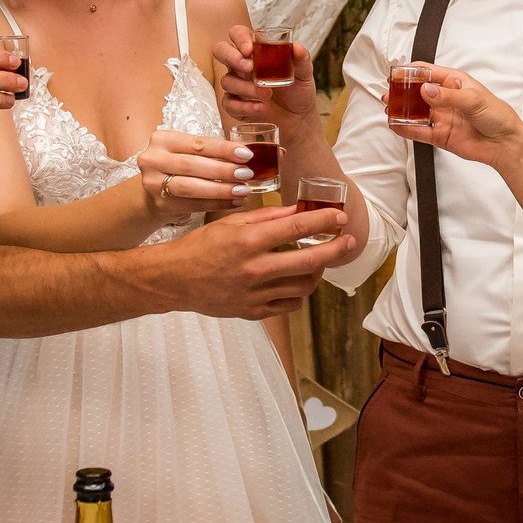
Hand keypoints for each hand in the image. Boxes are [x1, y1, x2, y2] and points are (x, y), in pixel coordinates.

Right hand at [135, 130, 252, 221]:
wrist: (150, 193)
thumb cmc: (175, 168)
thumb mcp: (186, 153)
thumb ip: (210, 153)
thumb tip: (244, 156)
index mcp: (162, 140)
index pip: (198, 144)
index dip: (224, 149)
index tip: (246, 154)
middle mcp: (153, 160)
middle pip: (193, 165)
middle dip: (223, 170)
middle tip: (246, 174)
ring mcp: (153, 184)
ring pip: (191, 187)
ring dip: (221, 190)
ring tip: (242, 190)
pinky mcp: (161, 205)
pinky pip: (193, 205)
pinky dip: (216, 204)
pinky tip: (233, 202)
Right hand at [162, 206, 358, 320]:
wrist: (174, 280)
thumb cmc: (201, 246)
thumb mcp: (231, 222)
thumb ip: (267, 217)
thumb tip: (299, 211)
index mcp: (248, 241)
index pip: (298, 228)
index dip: (324, 221)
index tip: (340, 217)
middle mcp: (254, 269)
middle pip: (310, 262)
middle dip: (335, 250)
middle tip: (348, 242)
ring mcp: (255, 294)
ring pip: (304, 286)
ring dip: (318, 272)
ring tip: (320, 261)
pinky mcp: (253, 312)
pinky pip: (289, 305)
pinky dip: (299, 293)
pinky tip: (298, 281)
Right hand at [214, 23, 318, 126]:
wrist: (299, 118)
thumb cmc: (298, 90)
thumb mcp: (304, 73)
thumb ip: (301, 59)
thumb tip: (297, 47)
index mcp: (256, 51)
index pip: (238, 34)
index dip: (239, 38)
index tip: (249, 49)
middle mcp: (242, 65)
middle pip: (221, 50)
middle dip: (230, 56)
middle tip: (249, 68)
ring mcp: (237, 84)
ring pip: (227, 80)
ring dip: (246, 87)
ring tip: (267, 94)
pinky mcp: (235, 105)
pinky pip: (229, 103)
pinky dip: (244, 106)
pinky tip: (259, 107)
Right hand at [390, 66, 522, 166]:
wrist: (505, 143)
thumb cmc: (497, 116)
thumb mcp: (473, 100)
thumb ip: (448, 96)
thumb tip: (426, 90)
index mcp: (454, 82)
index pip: (428, 72)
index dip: (411, 72)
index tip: (397, 74)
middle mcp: (445, 98)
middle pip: (418, 92)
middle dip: (402, 92)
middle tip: (389, 93)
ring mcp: (442, 117)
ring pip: (416, 112)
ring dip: (402, 110)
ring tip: (390, 108)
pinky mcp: (440, 135)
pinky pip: (419, 131)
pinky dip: (407, 129)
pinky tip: (396, 125)